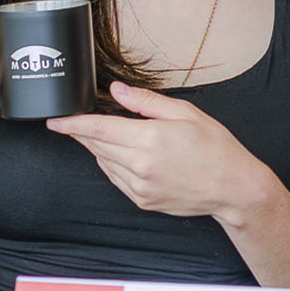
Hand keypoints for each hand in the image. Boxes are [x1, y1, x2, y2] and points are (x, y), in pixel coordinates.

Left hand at [47, 82, 271, 224]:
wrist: (233, 188)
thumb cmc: (216, 148)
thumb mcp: (185, 114)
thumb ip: (146, 102)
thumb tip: (117, 90)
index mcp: (148, 139)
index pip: (98, 129)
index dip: (73, 124)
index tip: (56, 121)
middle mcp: (139, 165)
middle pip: (97, 146)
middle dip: (85, 133)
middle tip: (78, 123)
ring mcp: (139, 186)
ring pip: (104, 163)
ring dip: (100, 149)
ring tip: (109, 137)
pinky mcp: (142, 200)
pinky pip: (116, 179)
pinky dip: (113, 165)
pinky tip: (125, 156)